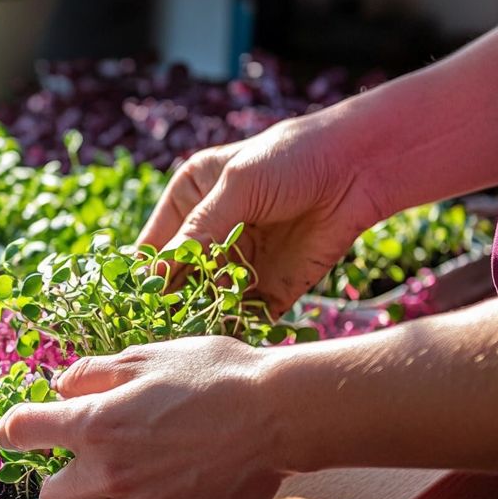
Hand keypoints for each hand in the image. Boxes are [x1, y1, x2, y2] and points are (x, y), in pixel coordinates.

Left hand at [0, 337, 286, 498]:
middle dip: (60, 484)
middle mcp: (112, 474)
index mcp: (96, 424)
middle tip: (83, 465)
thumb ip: (95, 373)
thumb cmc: (215, 376)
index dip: (13, 430)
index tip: (15, 431)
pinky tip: (167, 492)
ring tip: (129, 483)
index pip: (22, 432)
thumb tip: (64, 385)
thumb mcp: (147, 356)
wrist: (279, 413)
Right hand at [137, 117, 384, 316]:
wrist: (363, 168)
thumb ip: (199, 230)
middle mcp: (210, 234)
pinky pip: (246, 315)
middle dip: (170, 303)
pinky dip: (236, 328)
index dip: (144, 274)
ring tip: (189, 338)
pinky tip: (224, 340)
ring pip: (207, 300)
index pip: (155, 245)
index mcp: (190, 200)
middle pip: (178, 279)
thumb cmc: (293, 158)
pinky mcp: (271, 287)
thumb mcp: (238, 186)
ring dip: (200, 319)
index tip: (134, 302)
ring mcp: (239, 263)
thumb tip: (156, 273)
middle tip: (158, 328)